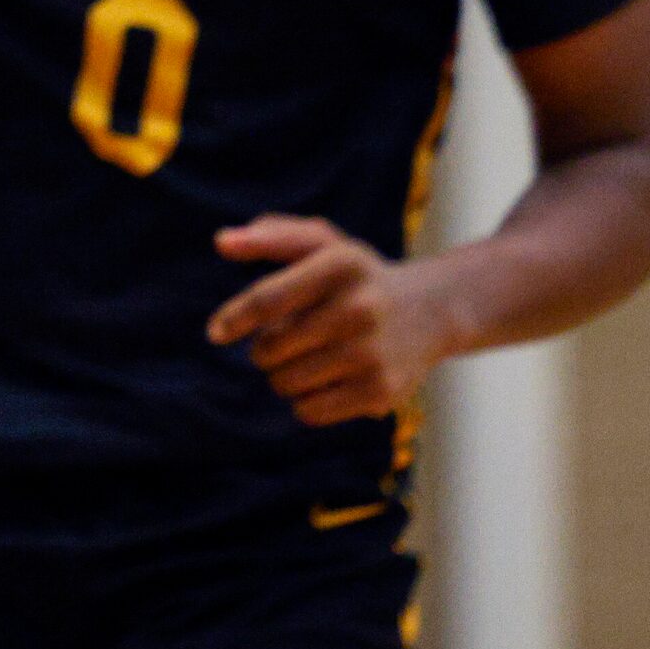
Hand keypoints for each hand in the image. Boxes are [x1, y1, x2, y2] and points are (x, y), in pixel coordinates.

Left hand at [209, 215, 459, 424]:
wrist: (433, 311)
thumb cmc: (358, 277)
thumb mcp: (324, 244)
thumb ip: (272, 237)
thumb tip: (221, 242)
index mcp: (341, 264)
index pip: (269, 299)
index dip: (235, 319)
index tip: (216, 333)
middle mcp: (360, 308)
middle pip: (270, 349)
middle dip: (266, 349)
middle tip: (290, 339)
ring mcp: (373, 353)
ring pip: (285, 382)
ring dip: (283, 376)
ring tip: (311, 358)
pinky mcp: (382, 392)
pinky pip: (309, 411)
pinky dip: (305, 401)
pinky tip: (327, 381)